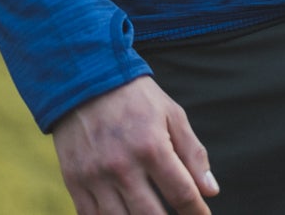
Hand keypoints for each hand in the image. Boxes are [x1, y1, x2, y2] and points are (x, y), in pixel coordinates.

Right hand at [53, 75, 217, 213]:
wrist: (85, 81)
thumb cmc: (137, 99)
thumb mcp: (173, 115)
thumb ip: (192, 154)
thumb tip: (210, 190)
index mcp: (152, 147)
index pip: (181, 193)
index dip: (195, 211)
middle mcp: (122, 166)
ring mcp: (95, 177)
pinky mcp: (74, 181)